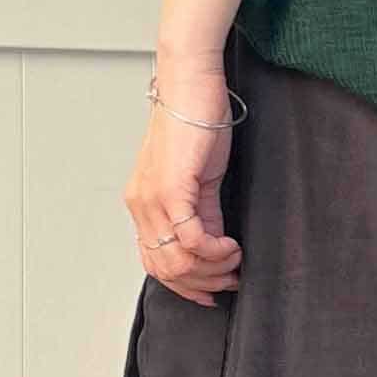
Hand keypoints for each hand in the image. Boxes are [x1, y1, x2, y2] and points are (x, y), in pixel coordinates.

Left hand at [124, 64, 241, 307]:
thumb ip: (202, 214)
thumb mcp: (197, 179)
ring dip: (212, 269)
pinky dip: (215, 251)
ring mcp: (153, 199)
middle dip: (204, 283)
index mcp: (142, 204)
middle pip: (166, 270)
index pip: (154, 264)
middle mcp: (141, 205)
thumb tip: (212, 245)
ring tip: (235, 260)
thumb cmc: (196, 122)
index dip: (185, 286)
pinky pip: (191, 239)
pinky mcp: (172, 188)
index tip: (213, 291)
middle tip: (231, 276)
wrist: (191, 85)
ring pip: (177, 261)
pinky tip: (232, 246)